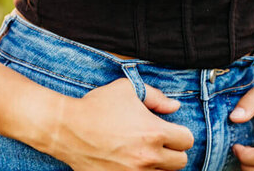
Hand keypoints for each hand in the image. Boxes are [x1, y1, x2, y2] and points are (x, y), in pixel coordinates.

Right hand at [47, 78, 194, 170]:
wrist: (67, 129)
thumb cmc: (97, 106)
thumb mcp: (127, 90)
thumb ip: (156, 97)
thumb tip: (175, 107)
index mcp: (154, 132)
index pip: (187, 141)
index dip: (180, 133)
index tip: (169, 130)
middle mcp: (148, 157)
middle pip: (181, 162)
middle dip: (173, 151)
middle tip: (158, 143)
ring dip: (158, 164)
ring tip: (142, 152)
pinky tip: (131, 163)